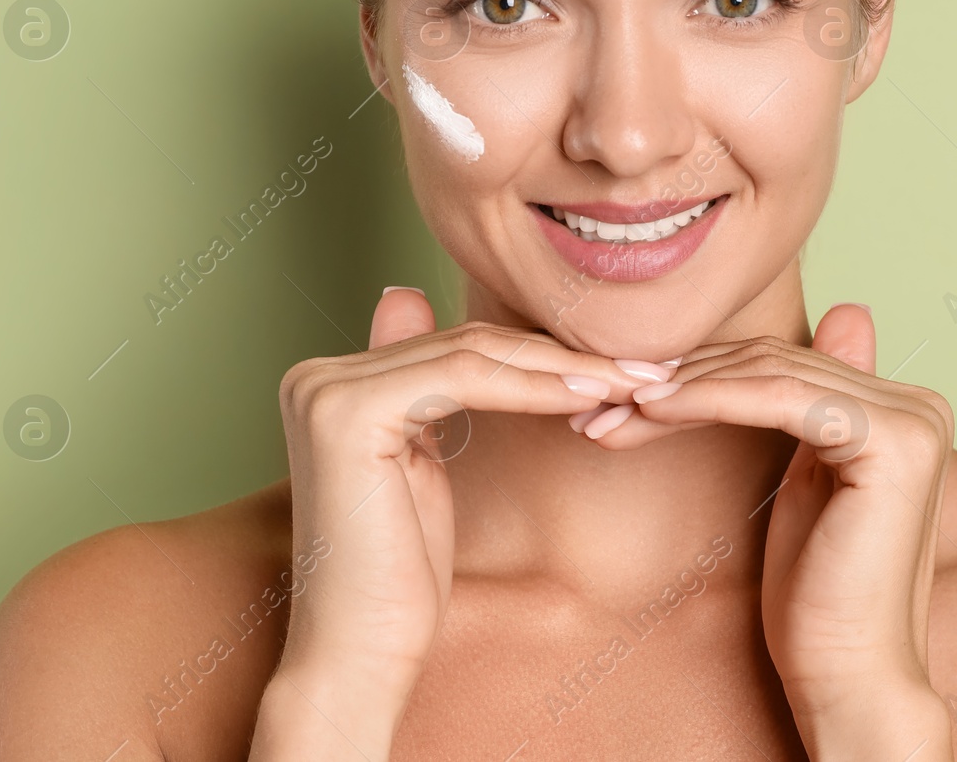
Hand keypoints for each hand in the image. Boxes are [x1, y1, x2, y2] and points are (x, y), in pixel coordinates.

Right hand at [251, 289, 650, 759]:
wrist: (358, 656)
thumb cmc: (397, 580)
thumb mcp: (419, 470)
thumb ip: (422, 393)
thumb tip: (414, 300)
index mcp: (329, 382)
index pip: (455, 348)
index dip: (539, 355)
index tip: (615, 369)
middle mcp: (315, 375)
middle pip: (465, 344)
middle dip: (561, 356)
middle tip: (640, 369)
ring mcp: (326, 389)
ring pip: (472, 355)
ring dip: (561, 368)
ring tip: (630, 383)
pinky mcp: (348, 411)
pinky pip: (465, 379)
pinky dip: (534, 387)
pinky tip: (588, 398)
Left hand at [629, 304, 956, 759]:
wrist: (848, 676)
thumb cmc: (817, 598)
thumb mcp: (804, 485)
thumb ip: (806, 410)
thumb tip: (826, 321)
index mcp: (903, 410)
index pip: (783, 365)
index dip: (700, 373)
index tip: (624, 393)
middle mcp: (920, 405)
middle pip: (773, 365)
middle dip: (680, 380)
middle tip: (604, 399)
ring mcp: (912, 421)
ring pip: (768, 376)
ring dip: (680, 390)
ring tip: (613, 410)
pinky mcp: (890, 442)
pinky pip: (778, 399)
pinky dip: (708, 400)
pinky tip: (652, 412)